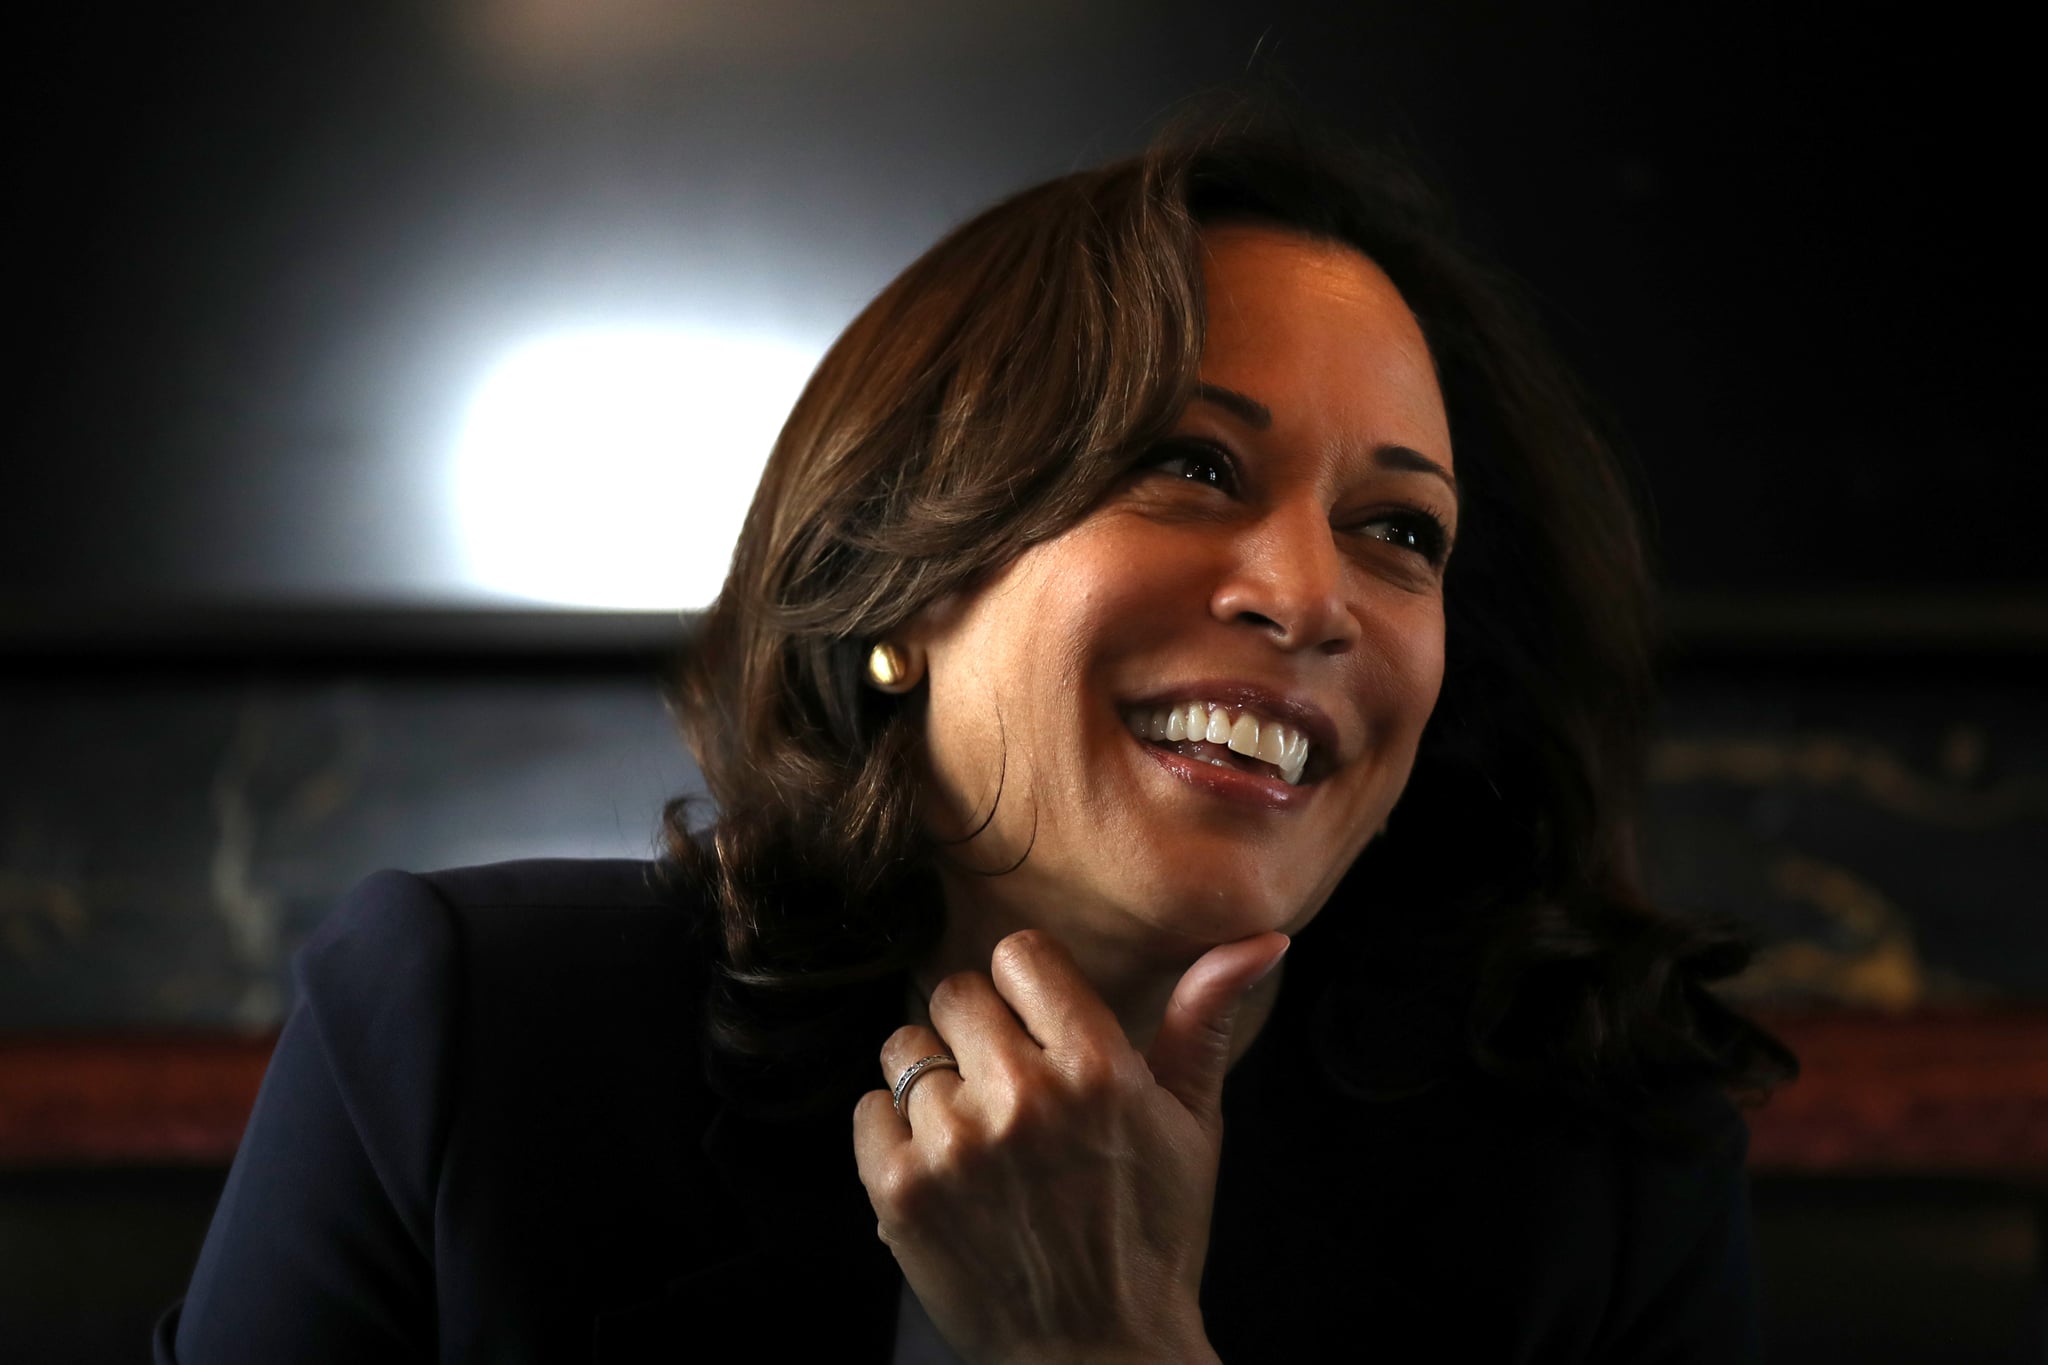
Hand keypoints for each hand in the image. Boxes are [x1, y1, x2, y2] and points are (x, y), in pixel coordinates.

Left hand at [852, 928, 1287, 1364]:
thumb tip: (1261, 937)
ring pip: (904, 1048)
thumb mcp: (1194, 1124)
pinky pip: (867, 1109)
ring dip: (932, 1080)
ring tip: (973, 1130)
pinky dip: (893, 1132)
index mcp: (1097, 1068)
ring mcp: (953, 1145)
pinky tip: (941, 1167)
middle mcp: (1021, 1097)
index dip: (1026, 988)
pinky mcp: (899, 1191)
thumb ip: (1207, 1019)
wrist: (1098, 1356)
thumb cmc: (1152, 1236)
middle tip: (1004, 1083)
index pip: (1019, 955)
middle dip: (977, 1030)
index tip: (1037, 1025)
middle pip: (955, 992)